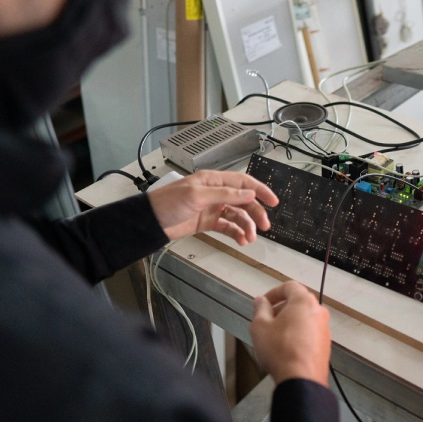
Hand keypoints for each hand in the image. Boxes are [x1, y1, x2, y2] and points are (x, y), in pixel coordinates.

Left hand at [147, 170, 278, 242]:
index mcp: (213, 181)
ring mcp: (212, 208)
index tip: (273, 201)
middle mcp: (215, 193)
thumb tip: (249, 193)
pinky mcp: (207, 222)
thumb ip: (225, 194)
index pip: (243, 182)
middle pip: (243, 200)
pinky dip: (236, 233)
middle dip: (255, 213)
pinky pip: (227, 226)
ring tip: (250, 238)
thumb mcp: (197, 196)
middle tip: (264, 226)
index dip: (260, 190)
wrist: (149, 222)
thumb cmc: (168, 203)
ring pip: (237, 215)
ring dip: (246, 226)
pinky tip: (241, 240)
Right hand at [250, 281, 331, 387]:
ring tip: (275, 336)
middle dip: (280, 308)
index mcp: (304, 302)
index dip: (274, 292)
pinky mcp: (325, 344)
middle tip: (266, 320)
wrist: (301, 380)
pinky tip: (286, 347)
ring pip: (305, 318)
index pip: (289, 286)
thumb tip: (261, 301)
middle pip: (298, 302)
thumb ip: (260, 309)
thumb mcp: (260, 327)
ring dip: (289, 322)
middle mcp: (319, 312)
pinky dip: (298, 334)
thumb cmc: (280, 350)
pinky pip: (310, 332)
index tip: (264, 303)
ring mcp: (324, 328)